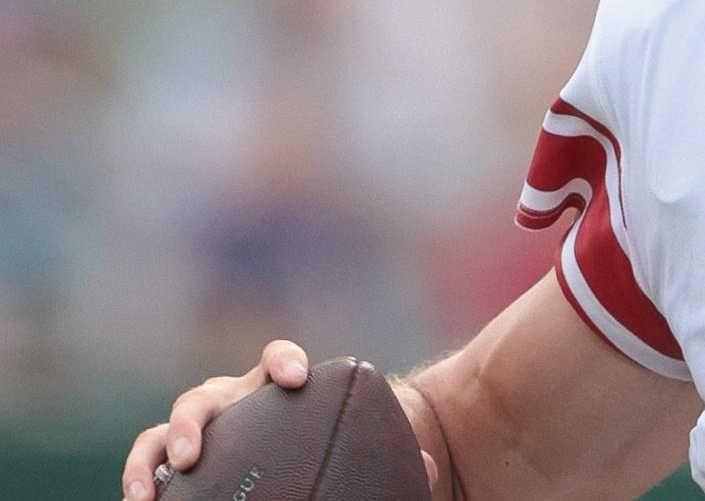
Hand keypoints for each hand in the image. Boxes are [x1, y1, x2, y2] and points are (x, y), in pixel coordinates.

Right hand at [121, 341, 438, 499]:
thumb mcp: (358, 450)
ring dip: (164, 448)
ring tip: (164, 481)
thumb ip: (391, 453)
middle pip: (208, 393)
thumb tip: (428, 470)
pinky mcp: (177, 456)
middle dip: (201, 418)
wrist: (297, 458)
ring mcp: (203, 425)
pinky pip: (151, 458)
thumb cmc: (332, 449)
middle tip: (200, 451)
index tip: (296, 378)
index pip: (278, 357)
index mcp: (279, 388)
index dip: (283, 361)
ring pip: (172, 424)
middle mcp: (234, 400)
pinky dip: (143, 476)